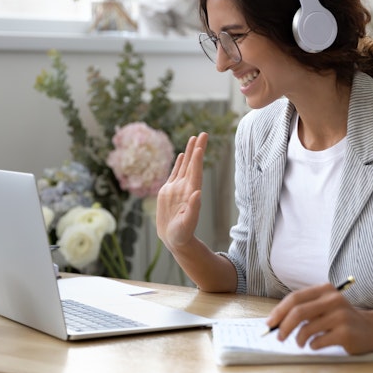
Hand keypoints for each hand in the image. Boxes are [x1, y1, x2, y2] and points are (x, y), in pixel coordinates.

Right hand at [156, 132, 207, 251]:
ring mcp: (178, 188)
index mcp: (191, 193)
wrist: (175, 239)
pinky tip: (183, 154)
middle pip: (193, 164)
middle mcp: (186, 188)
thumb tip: (197, 193)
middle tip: (203, 133)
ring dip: (190, 152)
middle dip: (197, 149)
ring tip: (194, 137)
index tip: (200, 147)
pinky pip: (175, 173)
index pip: (196, 173)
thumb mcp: (188, 223)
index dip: (197, 160)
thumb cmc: (182, 234)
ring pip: (185, 165)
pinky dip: (180, 163)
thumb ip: (193, 209)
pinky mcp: (169, 191)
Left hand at [265, 283, 372, 354]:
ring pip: (306, 329)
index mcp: (324, 290)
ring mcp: (340, 316)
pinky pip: (318, 341)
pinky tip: (316, 345)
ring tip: (301, 343)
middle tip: (279, 337)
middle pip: (298, 312)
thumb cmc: (341, 319)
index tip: (270, 323)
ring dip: (299, 339)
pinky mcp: (345, 333)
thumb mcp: (325, 306)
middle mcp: (332, 300)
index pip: (295, 298)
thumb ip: (305, 309)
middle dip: (283, 326)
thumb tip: (276, 321)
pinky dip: (312, 346)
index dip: (279, 311)